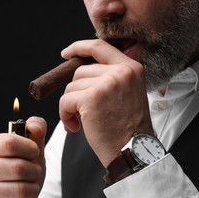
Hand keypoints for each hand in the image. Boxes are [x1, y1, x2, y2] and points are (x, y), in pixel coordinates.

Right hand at [0, 116, 46, 197]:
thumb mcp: (29, 151)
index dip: (29, 148)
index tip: (34, 153)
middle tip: (34, 174)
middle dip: (34, 172)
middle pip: (18, 168)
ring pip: (20, 190)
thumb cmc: (19, 174)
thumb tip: (36, 127)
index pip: (9, 143)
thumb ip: (35, 132)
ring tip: (30, 188)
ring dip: (33, 190)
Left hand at [59, 39, 153, 166]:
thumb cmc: (128, 129)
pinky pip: (65, 101)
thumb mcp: (128, 94)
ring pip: (71, 87)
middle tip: (81, 112)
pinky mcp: (91, 98)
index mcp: (131, 68)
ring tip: (81, 123)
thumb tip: (83, 72)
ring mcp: (106, 83)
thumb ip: (111, 78)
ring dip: (70, 106)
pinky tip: (75, 127)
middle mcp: (120, 72)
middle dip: (76, 92)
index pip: (100, 46)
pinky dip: (64, 115)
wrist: (134, 151)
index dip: (79, 47)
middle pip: (81, 71)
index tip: (66, 53)